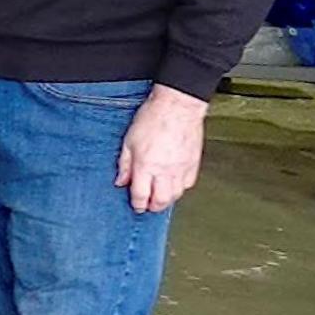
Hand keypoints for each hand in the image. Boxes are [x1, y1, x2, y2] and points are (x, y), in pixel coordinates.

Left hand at [118, 86, 208, 213]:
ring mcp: (182, 168)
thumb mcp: (128, 141)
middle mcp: (165, 171)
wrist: (177, 107)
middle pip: (161, 200)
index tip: (136, 207)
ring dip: (167, 199)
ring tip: (159, 197)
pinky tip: (173, 185)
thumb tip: (120, 182)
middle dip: (153, 207)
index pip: (140, 195)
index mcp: (146, 166)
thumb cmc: (152, 119)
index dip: (137, 204)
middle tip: (147, 206)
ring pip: (176, 195)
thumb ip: (125, 165)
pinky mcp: (194, 163)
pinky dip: (180, 188)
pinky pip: (188, 184)